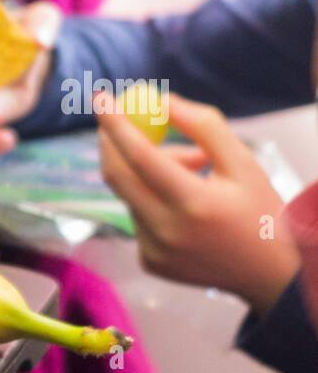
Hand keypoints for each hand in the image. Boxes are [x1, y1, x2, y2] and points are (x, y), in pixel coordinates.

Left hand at [96, 91, 300, 314]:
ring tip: (194, 171)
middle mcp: (167, 231)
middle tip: (119, 120)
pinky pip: (139, 218)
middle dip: (113, 143)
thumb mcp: (244, 163)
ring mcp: (154, 251)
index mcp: (195, 204)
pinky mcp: (149, 262)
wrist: (270, 274)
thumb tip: (160, 102)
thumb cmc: (260, 209)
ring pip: (132, 195)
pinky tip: (188, 212)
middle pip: (117, 176)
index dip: (117, 124)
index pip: (141, 157)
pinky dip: (154, 202)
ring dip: (148, 174)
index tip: (102, 97)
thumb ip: (203, 127)